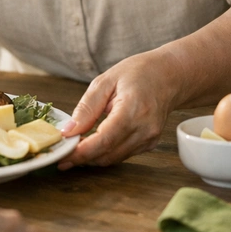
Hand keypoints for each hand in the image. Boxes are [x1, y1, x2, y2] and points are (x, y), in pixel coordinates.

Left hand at [58, 48, 179, 167]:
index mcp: (133, 111)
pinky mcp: (149, 144)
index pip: (104, 141)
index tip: (62, 155)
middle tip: (61, 153)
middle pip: (107, 155)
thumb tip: (68, 131)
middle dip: (82, 158)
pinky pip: (122, 154)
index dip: (81, 152)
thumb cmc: (139, 73)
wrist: (169, 75)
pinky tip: (93, 144)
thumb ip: (86, 108)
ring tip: (73, 148)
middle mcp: (144, 130)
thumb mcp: (106, 81)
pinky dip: (105, 152)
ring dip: (92, 157)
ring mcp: (149, 139)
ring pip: (113, 158)